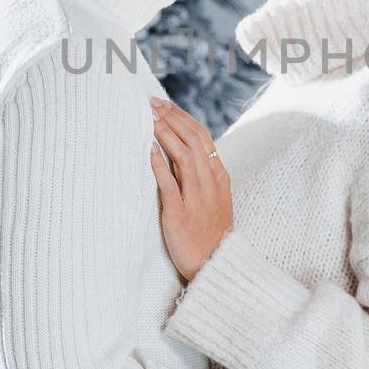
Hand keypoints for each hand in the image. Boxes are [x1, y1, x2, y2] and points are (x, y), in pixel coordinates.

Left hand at [149, 97, 232, 281]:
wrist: (214, 265)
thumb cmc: (210, 232)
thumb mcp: (213, 198)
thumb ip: (200, 174)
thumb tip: (179, 149)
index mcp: (219, 176)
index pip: (202, 137)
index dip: (182, 117)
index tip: (164, 104)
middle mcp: (210, 183)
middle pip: (193, 141)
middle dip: (172, 119)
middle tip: (152, 103)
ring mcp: (197, 199)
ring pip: (184, 158)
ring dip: (166, 135)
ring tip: (149, 118)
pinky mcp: (180, 215)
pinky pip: (170, 186)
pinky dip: (160, 166)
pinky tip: (149, 151)